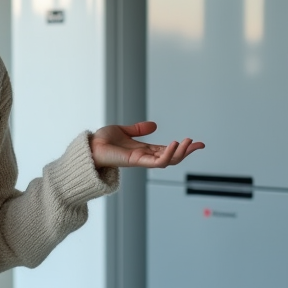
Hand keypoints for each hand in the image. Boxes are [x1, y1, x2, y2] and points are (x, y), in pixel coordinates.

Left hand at [90, 121, 204, 169]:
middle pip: (172, 158)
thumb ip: (139, 129)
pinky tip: (174, 144)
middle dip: (187, 152)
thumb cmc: (101, 142)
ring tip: (189, 143)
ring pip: (167, 161)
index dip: (182, 147)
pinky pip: (156, 161)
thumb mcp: (123, 131)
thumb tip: (154, 125)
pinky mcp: (136, 161)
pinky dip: (167, 154)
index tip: (196, 142)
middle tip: (199, 144)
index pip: (167, 150)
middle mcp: (144, 157)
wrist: (88, 148)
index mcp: (143, 150)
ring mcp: (141, 160)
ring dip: (180, 153)